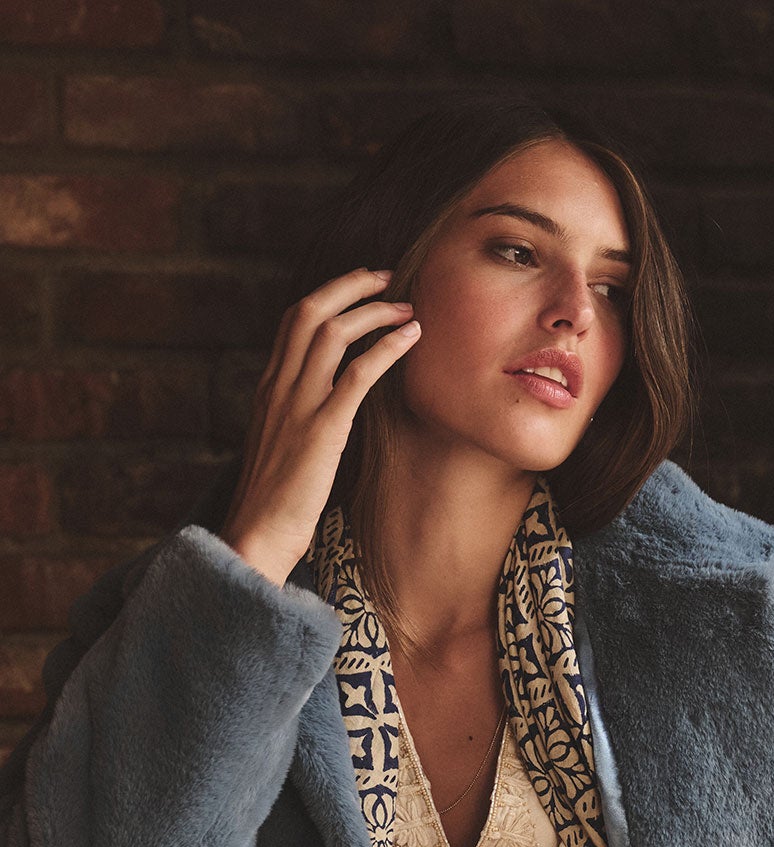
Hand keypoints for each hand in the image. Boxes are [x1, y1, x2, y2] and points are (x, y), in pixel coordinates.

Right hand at [219, 266, 420, 585]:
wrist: (255, 536)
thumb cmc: (272, 505)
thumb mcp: (280, 450)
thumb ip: (296, 421)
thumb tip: (324, 414)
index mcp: (268, 389)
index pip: (292, 322)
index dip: (329, 296)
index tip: (359, 287)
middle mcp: (278, 387)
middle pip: (310, 311)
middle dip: (350, 285)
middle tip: (387, 276)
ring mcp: (297, 405)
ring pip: (332, 332)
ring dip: (374, 311)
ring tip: (407, 305)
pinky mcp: (322, 429)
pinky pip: (357, 373)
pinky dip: (386, 347)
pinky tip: (411, 336)